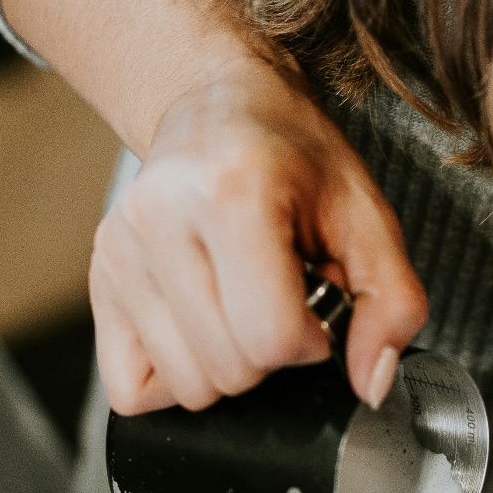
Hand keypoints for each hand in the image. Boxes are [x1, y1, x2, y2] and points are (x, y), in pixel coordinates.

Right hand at [90, 55, 427, 414]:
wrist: (219, 105)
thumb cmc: (294, 157)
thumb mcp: (367, 215)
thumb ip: (393, 302)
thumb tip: (371, 383)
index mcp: (233, 193)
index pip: (272, 338)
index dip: (311, 340)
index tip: (315, 303)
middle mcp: (161, 219)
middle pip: (229, 371)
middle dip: (271, 353)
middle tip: (278, 297)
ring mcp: (118, 251)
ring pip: (186, 387)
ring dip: (227, 364)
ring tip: (240, 303)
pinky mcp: (99, 277)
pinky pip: (132, 388)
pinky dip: (175, 375)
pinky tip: (201, 327)